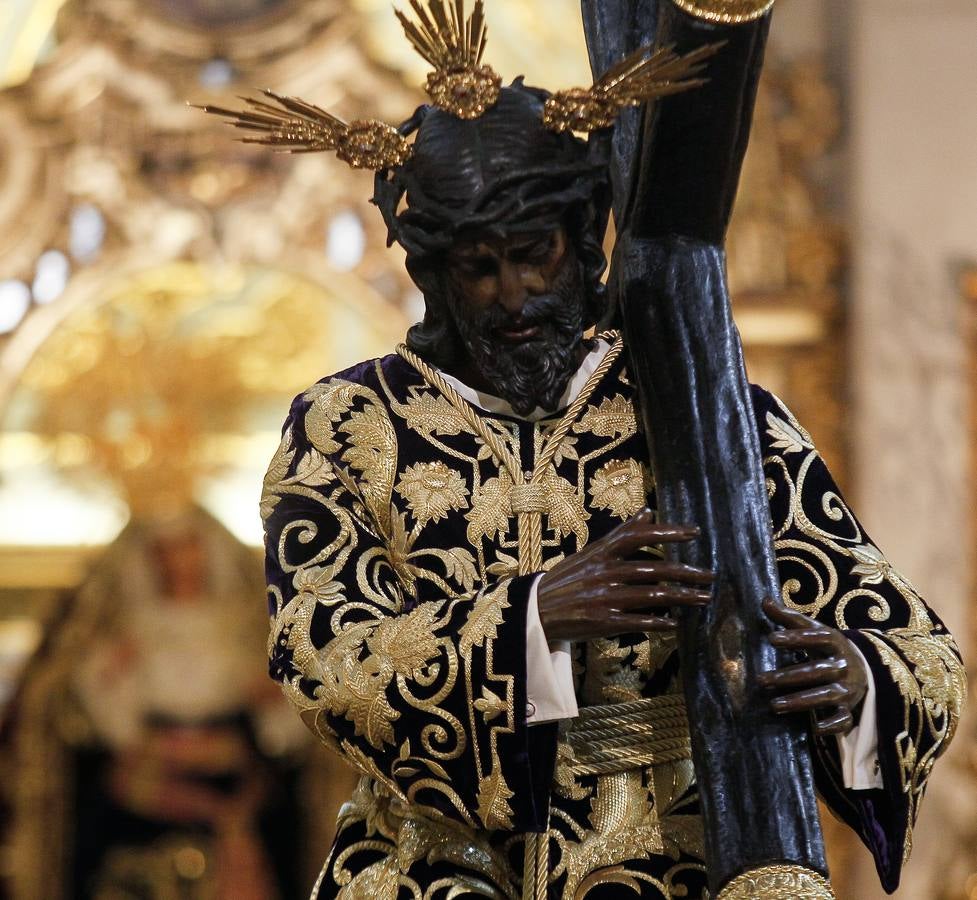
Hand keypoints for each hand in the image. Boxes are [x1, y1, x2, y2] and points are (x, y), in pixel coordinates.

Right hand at [536, 507, 713, 641]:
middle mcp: (605, 572)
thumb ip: (622, 533)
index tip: (695, 532)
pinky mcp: (603, 622)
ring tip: (703, 598)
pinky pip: (638, 621)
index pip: (639, 536)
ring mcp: (604, 597)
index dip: (668, 532)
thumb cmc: (569, 579)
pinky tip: (675, 623)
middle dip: (686, 573)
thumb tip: (648, 511)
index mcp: (602, 552)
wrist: (536, 611)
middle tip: (710, 575)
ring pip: (652, 595)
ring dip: (682, 597)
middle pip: (653, 569)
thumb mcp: (592, 551)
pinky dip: (659, 622)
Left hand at [758, 597, 868, 735]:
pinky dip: (832, 725)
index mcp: (834, 643)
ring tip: (774, 705)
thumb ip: (789, 618)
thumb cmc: (827, 648)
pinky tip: (815, 728)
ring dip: (801, 701)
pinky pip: (844, 719)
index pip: (817, 638)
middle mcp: (843, 666)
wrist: (863, 669)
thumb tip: (764, 599)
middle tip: (761, 680)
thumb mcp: (814, 630)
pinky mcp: (849, 709)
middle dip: (788, 677)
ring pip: (826, 696)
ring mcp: (848, 689)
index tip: (771, 638)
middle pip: (816, 671)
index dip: (796, 637)